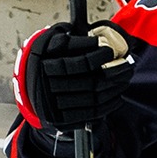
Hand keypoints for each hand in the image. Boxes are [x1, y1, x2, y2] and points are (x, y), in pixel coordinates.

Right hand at [14, 21, 134, 131]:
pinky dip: (108, 105)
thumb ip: (72, 38)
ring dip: (114, 89)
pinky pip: (90, 114)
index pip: (81, 63)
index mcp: (47, 64)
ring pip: (93, 99)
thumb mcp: (52, 40)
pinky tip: (117, 96)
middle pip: (91, 83)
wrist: (29, 84)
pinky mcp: (60, 118)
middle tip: (127, 65)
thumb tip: (98, 40)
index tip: (111, 51)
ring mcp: (54, 104)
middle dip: (114, 74)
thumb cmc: (46, 57)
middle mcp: (49, 86)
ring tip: (125, 79)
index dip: (100, 57)